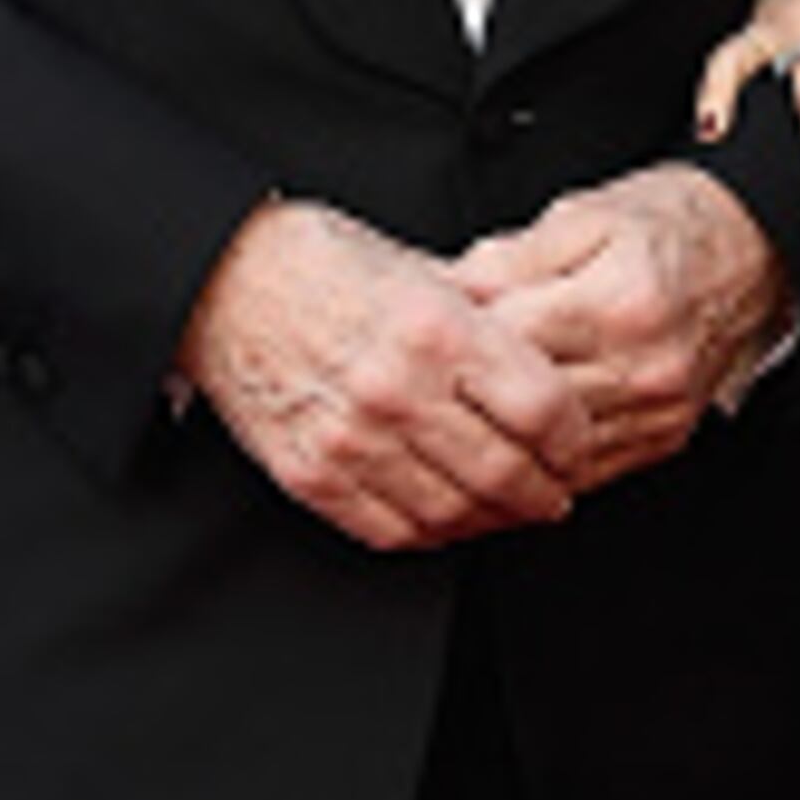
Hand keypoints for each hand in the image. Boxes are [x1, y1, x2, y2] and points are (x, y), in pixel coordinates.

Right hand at [177, 197, 584, 548]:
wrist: (223, 281)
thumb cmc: (325, 267)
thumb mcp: (423, 271)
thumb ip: (487, 326)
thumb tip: (553, 371)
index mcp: (436, 329)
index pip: (541, 409)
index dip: (573, 438)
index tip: (576, 444)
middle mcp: (396, 388)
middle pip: (505, 471)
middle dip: (545, 492)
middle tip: (555, 492)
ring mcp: (350, 439)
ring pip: (453, 512)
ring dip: (493, 520)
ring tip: (508, 509)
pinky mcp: (312, 474)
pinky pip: (392, 530)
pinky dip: (432, 533)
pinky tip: (448, 517)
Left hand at [459, 167, 788, 486]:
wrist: (751, 249)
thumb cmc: (668, 226)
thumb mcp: (582, 217)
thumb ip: (507, 258)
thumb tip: (445, 290)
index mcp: (618, 303)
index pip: (508, 344)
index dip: (454, 343)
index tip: (420, 338)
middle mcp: (643, 365)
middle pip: (524, 405)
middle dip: (469, 395)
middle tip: (429, 383)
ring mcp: (658, 410)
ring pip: (552, 450)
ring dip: (502, 438)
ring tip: (459, 419)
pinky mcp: (665, 437)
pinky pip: (588, 469)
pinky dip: (544, 460)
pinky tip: (513, 443)